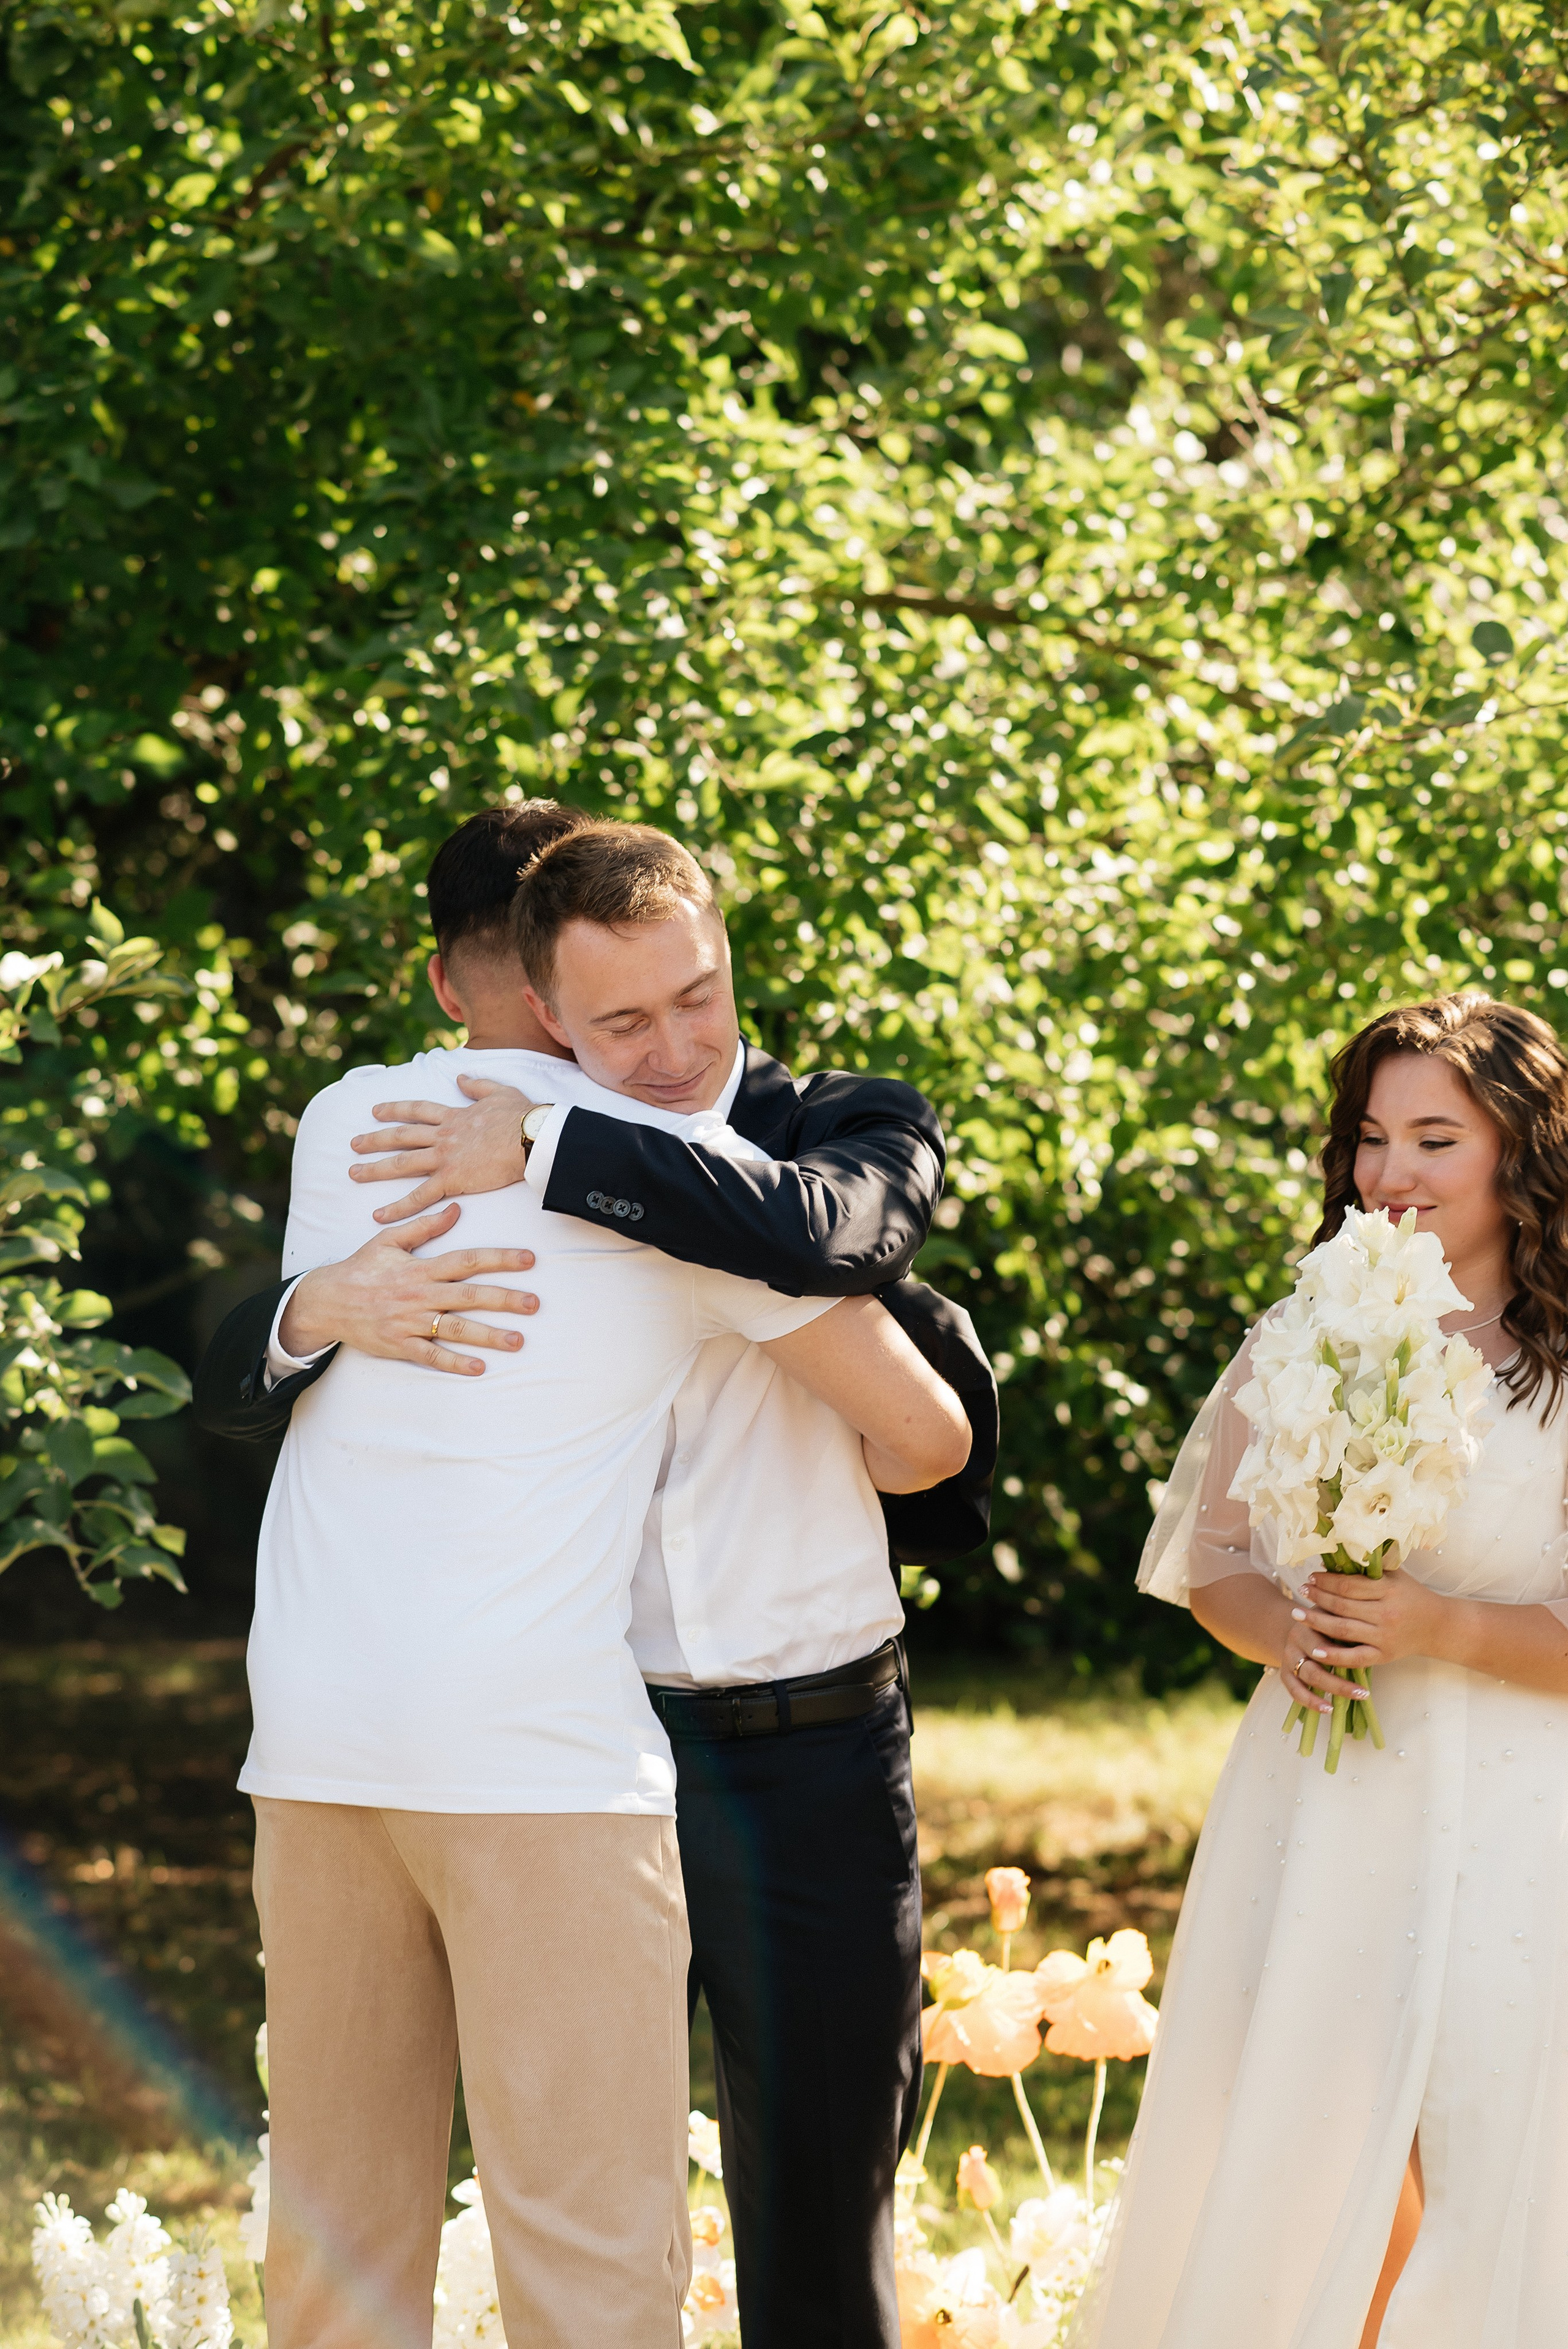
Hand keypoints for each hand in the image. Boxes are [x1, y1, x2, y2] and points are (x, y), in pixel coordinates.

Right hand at [279, 1203, 538, 1375]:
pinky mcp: (399, 1344)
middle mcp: (419, 1295)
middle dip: (504, 1299)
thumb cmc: (361, 1268)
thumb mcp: (388, 1240)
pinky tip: (479, 1368)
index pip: (466, 1260)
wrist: (325, 1301)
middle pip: (468, 1295)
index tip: (529, 1259)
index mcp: (420, 1268)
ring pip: (454, 1329)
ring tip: (518, 1340)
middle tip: (534, 1303)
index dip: (498, 1259)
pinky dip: (454, 1362)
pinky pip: (430, 1356)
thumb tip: (456, 1208)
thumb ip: (424, 1226)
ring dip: (488, 1335)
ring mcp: (409, 1322)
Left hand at [348, 1076, 536, 1223]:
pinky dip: (398, 1207)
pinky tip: (379, 1215)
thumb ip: (477, 1085)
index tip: (375, 1111)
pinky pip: (419, 1197)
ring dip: (375, 1169)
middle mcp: (444, 1135)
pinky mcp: (452, 1179)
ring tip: (353, 1173)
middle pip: (401, 1136)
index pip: (418, 1111)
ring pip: (402, 1163)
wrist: (531, 1137)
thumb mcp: (499, 1092)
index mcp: (455, 1116)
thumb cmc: (523, 1117)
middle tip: (354, 1144)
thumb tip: (460, 1076)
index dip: (395, 1110)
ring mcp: (445, 1157)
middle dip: (375, 1139)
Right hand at [1279, 1604, 1366, 1717]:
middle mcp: (1295, 1640)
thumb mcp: (1334, 1616)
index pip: (1325, 1643)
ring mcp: (1288, 1657)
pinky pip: (1294, 1691)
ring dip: (1332, 1690)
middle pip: (1317, 1663)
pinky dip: (1310, 1702)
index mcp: (1308, 1625)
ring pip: (1308, 1677)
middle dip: (1340, 1681)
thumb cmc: (1324, 1621)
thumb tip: (1373, 1640)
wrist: (1295, 1622)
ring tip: (1351, 1700)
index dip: (1343, 1655)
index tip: (1367, 1666)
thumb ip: (1347, 1626)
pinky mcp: (1285, 1673)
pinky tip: (1328, 1710)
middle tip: (1364, 1693)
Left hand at [1296, 1563, 1445, 1671]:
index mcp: (1389, 1590)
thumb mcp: (1395, 1575)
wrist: (1438, 1626)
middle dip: (1318, 1598)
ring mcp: (1384, 1637)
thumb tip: (1334, 1558)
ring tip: (1297, 1614)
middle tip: (1301, 1590)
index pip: (1349, 1585)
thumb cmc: (1412, 1596)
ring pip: (1343, 1630)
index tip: (1311, 1576)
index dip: (1326, 1581)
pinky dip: (1334, 1656)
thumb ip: (1369, 1567)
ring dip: (1317, 1622)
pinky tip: (1315, 1650)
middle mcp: (1386, 1614)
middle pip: (1342, 1606)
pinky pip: (1355, 1657)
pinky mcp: (1384, 1656)